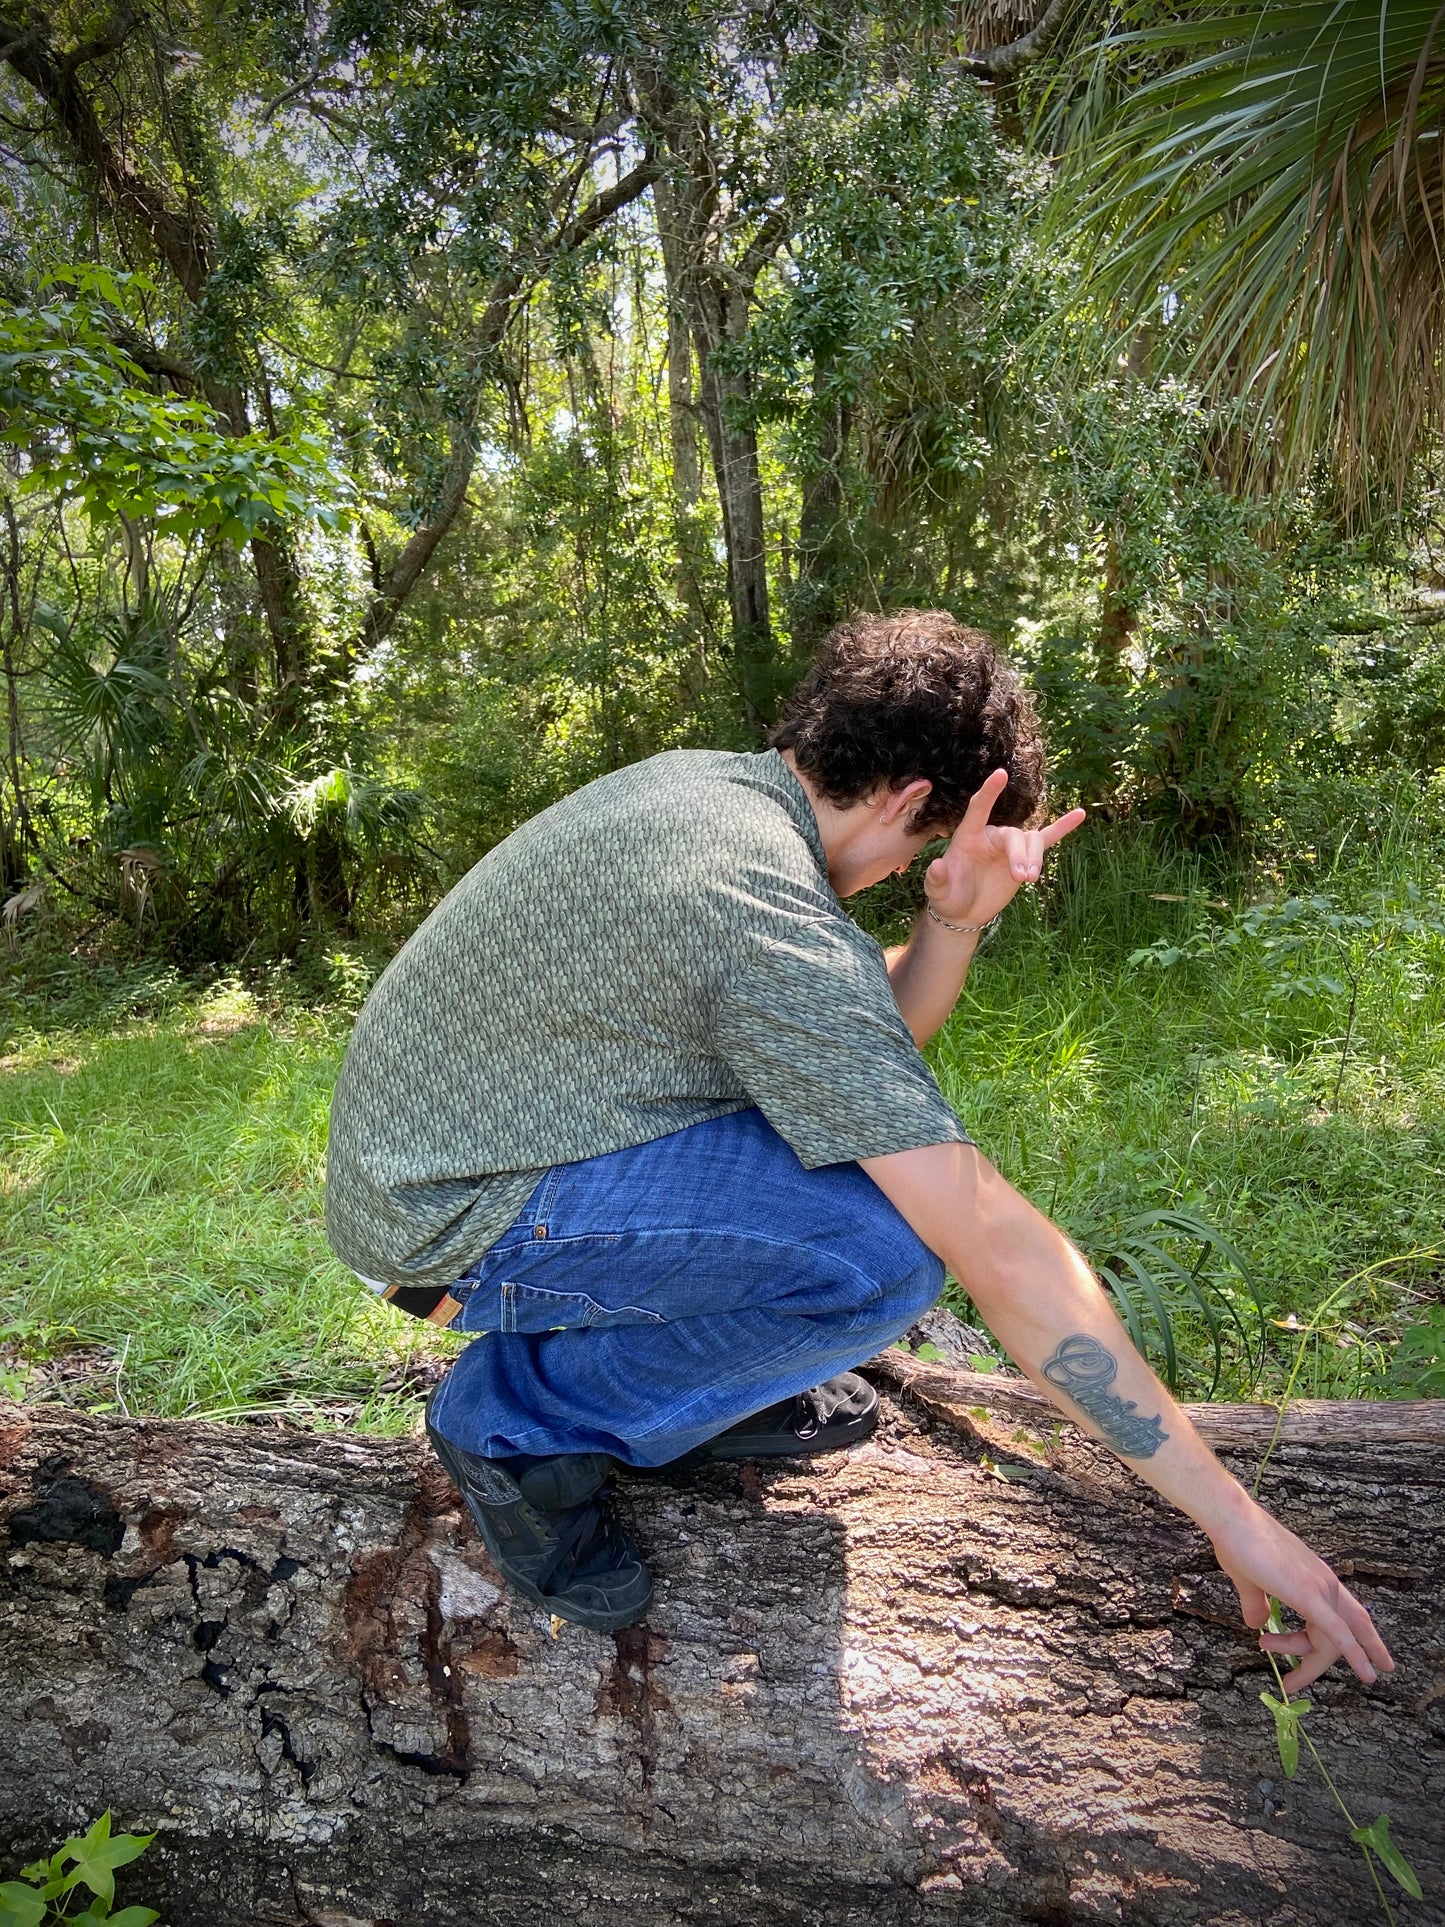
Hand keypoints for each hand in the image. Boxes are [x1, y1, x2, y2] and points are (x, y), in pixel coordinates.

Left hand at [925, 769, 1085, 927]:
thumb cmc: (947, 896)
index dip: (989, 792)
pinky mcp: (1024, 859)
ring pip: (1031, 842)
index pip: (978, 808)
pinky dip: (1062, 828)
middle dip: (1020, 854)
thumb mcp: (937, 891)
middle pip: (1013, 835)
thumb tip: (937, 866)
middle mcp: (991, 836)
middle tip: (1022, 878)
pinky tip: (1080, 814)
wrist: (963, 911)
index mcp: (968, 835)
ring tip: (1031, 879)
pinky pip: (1047, 839)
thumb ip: (936, 879)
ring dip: (1035, 858)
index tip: (1001, 774)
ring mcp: (1009, 847)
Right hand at [1211, 1499, 1395, 1693]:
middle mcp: (1325, 1583)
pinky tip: (1367, 1674)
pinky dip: (1355, 1655)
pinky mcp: (1311, 1596)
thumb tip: (1257, 1624)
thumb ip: (1257, 1605)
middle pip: (1340, 1636)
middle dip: (1319, 1663)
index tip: (1305, 1667)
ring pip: (1332, 1641)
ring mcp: (1320, 1588)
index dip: (1331, 1647)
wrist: (1232, 1520)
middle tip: (1295, 1684)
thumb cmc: (1238, 1543)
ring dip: (1311, 1665)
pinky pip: (1339, 1633)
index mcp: (1315, 1578)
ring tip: (1287, 1678)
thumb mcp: (1250, 1582)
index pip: (1335, 1621)